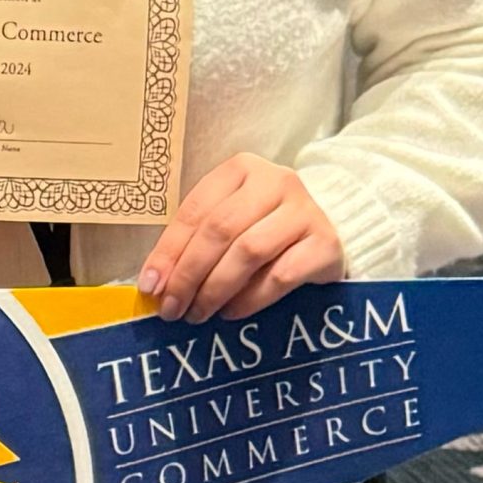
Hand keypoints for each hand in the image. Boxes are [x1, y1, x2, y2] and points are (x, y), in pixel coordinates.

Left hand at [138, 153, 343, 322]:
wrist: (332, 227)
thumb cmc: (266, 224)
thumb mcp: (229, 220)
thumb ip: (196, 242)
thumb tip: (157, 283)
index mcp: (240, 169)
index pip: (195, 211)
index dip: (168, 251)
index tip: (150, 285)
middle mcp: (274, 182)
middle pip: (220, 230)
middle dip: (189, 274)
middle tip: (172, 307)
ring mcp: (304, 211)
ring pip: (248, 252)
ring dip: (216, 288)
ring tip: (198, 313)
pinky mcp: (326, 244)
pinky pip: (280, 276)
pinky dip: (250, 298)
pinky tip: (231, 312)